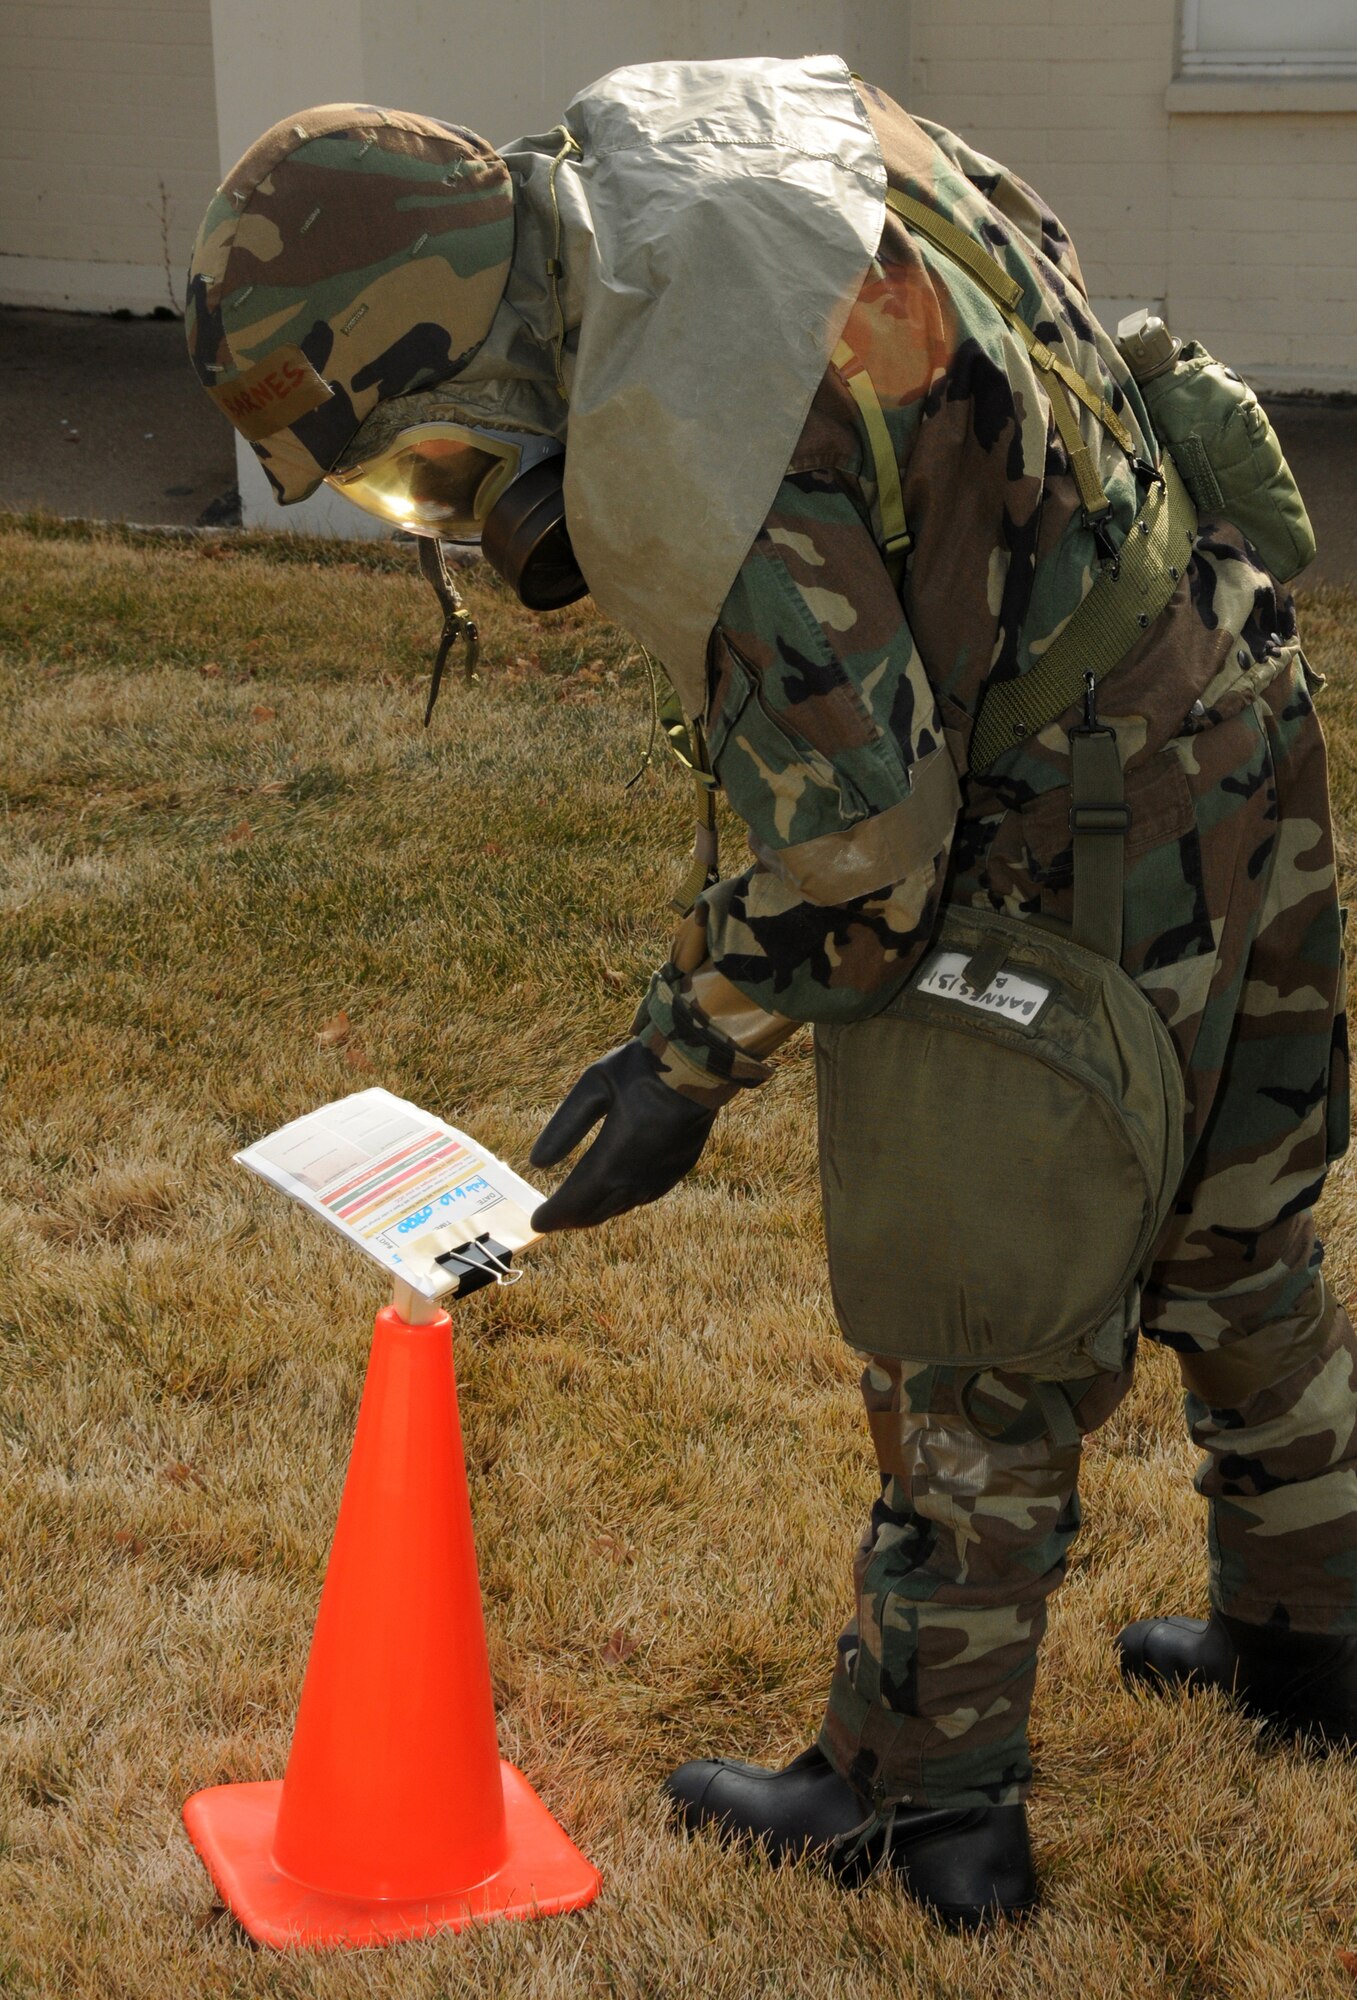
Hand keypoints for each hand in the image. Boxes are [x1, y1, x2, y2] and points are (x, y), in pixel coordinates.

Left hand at [529, 1040, 717, 1230]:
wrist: (702, 1064)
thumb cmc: (643, 1069)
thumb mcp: (593, 1086)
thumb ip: (565, 1126)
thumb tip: (536, 1163)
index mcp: (614, 1159)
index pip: (576, 1200)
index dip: (554, 1214)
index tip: (536, 1222)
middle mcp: (638, 1177)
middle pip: (597, 1210)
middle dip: (571, 1218)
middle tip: (551, 1221)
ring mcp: (662, 1175)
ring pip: (621, 1206)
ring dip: (597, 1211)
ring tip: (577, 1212)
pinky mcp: (680, 1168)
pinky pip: (645, 1196)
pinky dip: (622, 1201)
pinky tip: (616, 1194)